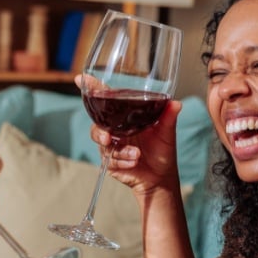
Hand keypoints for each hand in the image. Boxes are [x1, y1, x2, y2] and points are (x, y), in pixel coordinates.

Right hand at [81, 74, 181, 195]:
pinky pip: (109, 159)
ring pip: (102, 143)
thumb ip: (168, 116)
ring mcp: (111, 145)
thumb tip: (175, 103)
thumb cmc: (163, 151)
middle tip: (108, 137)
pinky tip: (134, 161)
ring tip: (136, 154)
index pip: (107, 99)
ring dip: (119, 150)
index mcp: (125, 116)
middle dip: (99, 131)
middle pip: (97, 123)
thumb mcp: (167, 132)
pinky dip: (123, 161)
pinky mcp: (110, 162)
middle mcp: (115, 129)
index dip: (93, 88)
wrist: (161, 177)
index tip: (81, 79)